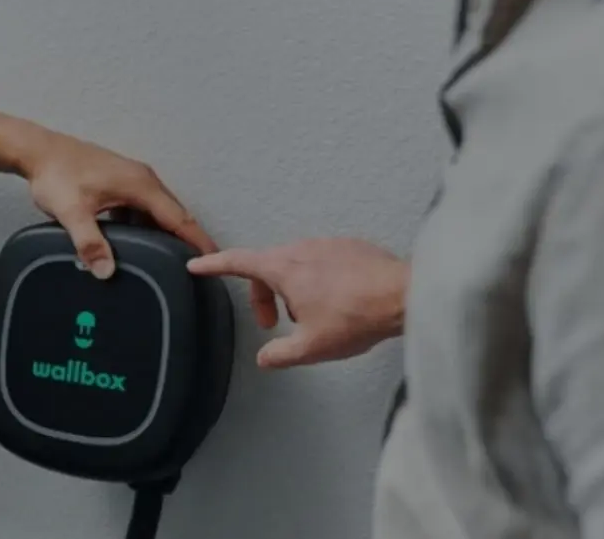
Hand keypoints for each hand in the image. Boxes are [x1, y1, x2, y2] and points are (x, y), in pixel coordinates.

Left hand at [18, 134, 216, 277]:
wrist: (38, 151)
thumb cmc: (56, 174)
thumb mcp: (72, 212)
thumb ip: (89, 243)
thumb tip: (105, 272)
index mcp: (141, 185)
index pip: (180, 218)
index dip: (198, 240)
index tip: (215, 260)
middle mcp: (143, 179)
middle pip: (174, 214)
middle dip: (187, 239)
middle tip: (198, 266)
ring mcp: (132, 178)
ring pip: (157, 210)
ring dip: (165, 232)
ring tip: (171, 259)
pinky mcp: (119, 181)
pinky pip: (142, 206)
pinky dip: (146, 224)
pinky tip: (137, 241)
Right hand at [185, 238, 406, 368]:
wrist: (406, 296)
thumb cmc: (357, 318)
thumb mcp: (311, 347)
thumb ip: (280, 354)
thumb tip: (265, 358)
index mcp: (284, 268)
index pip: (238, 262)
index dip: (214, 265)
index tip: (197, 264)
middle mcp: (302, 249)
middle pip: (267, 267)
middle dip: (262, 294)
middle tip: (271, 323)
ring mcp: (328, 244)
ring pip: (296, 263)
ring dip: (292, 288)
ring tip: (310, 316)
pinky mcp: (351, 246)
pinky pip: (322, 260)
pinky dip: (318, 279)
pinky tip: (338, 302)